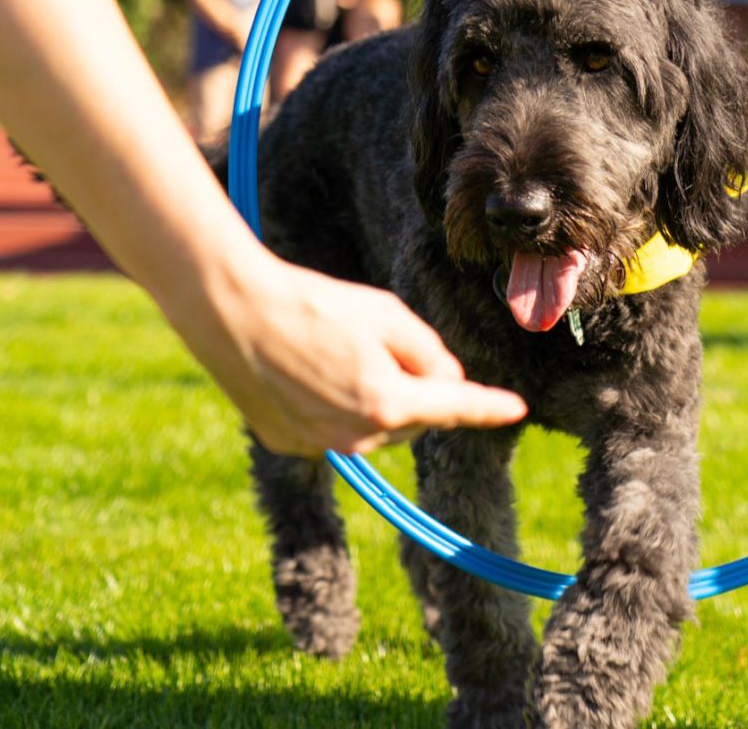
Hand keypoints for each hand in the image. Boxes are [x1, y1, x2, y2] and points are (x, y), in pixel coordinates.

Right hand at [169, 245, 528, 456]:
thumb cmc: (311, 302)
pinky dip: (332, 407)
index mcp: (390, 401)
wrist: (231, 311)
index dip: (489, 407)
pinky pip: (332, 429)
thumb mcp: (384, 313)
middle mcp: (359, 435)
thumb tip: (444, 378)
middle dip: (412, 388)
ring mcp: (322, 445)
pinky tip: (305, 373)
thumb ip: (427, 349)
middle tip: (376, 342)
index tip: (516, 409)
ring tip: (331, 352)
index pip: (455, 406)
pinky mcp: (290, 444)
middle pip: (412, 416)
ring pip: (373, 427)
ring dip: (373, 399)